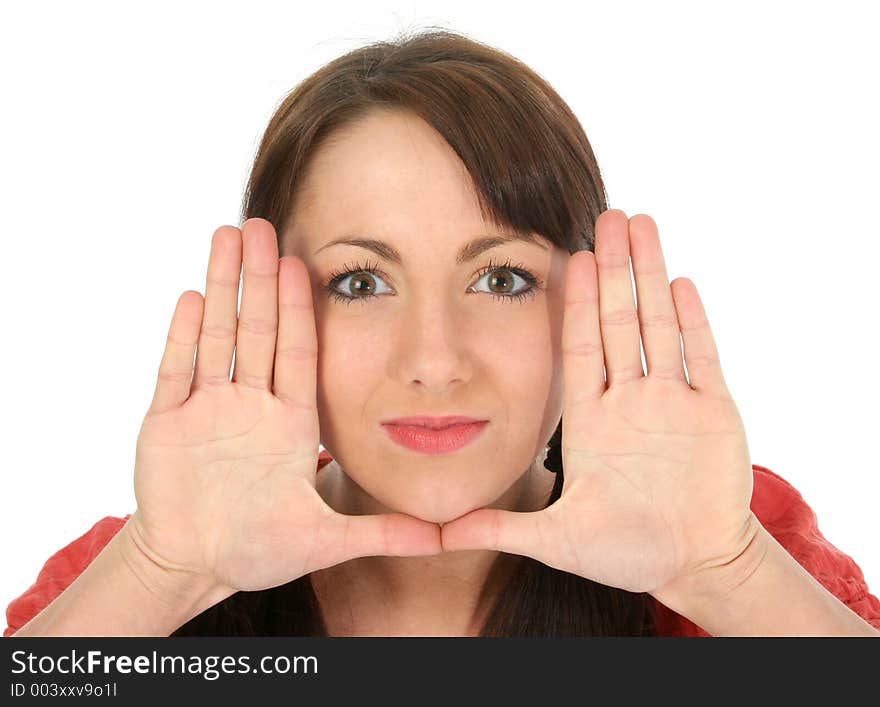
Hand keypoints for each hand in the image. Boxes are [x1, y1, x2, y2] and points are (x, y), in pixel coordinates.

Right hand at [130, 218, 440, 593]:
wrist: (196, 565)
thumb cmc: (258, 550)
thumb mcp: (324, 540)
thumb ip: (381, 534)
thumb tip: (446, 539)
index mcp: (291, 423)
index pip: (299, 352)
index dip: (300, 308)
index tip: (305, 263)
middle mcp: (253, 406)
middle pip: (258, 330)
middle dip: (260, 279)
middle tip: (263, 224)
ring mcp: (209, 410)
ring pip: (218, 337)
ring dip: (223, 288)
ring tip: (227, 235)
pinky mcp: (168, 423)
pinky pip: (176, 372)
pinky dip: (182, 336)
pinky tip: (193, 295)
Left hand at [441, 209, 759, 596]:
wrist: (693, 566)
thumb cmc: (627, 553)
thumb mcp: (558, 539)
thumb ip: (503, 530)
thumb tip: (439, 535)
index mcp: (591, 419)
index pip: (580, 346)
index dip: (576, 302)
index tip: (568, 255)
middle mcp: (629, 400)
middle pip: (620, 321)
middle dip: (613, 269)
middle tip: (607, 213)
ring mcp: (672, 402)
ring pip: (659, 326)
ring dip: (650, 276)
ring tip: (642, 225)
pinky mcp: (713, 413)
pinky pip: (702, 357)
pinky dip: (693, 321)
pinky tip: (681, 281)